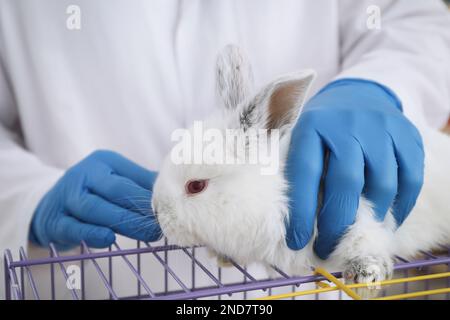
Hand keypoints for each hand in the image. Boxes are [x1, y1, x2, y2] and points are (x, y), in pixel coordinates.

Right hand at [30, 150, 161, 249]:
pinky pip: (73, 228)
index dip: (151, 194)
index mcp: (103, 162)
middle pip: (115, 191)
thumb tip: (174, 190)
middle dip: (141, 209)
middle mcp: (83, 175)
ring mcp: (66, 197)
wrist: (50, 204)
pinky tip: (108, 239)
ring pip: (95, 209)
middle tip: (162, 225)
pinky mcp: (55, 221)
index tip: (170, 208)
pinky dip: (91, 234)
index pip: (130, 177)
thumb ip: (141, 184)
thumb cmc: (94, 191)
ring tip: (148, 235)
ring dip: (124, 223)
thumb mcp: (115, 178)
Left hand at [285, 79, 423, 258]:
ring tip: (356, 232)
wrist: (357, 95)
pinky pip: (411, 179)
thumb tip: (299, 223)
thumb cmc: (323, 128)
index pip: (305, 174)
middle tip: (329, 246)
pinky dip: (400, 207)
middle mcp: (348, 124)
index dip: (301, 212)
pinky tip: (386, 219)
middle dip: (337, 223)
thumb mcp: (302, 139)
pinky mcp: (408, 135)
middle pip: (346, 182)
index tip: (297, 240)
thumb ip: (300, 172)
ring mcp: (382, 127)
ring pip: (383, 184)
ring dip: (371, 217)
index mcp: (313, 125)